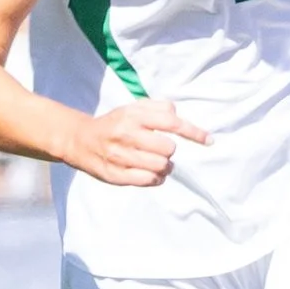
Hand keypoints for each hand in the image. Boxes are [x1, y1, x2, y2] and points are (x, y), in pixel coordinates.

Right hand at [60, 100, 210, 187]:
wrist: (80, 140)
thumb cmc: (115, 124)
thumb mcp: (133, 108)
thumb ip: (158, 107)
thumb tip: (178, 115)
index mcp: (133, 116)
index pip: (171, 123)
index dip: (194, 132)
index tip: (208, 140)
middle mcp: (126, 134)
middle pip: (168, 148)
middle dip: (169, 151)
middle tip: (161, 150)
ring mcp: (120, 156)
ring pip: (160, 167)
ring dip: (165, 167)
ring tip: (158, 164)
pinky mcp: (115, 175)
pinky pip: (148, 181)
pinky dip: (156, 179)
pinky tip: (151, 174)